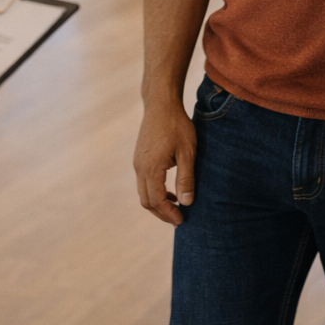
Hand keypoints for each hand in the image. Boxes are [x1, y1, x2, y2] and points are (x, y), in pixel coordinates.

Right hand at [134, 97, 195, 225]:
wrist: (161, 104)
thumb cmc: (177, 126)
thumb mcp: (187, 152)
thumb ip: (186, 178)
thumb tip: (187, 202)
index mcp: (152, 168)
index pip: (157, 201)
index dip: (169, 214)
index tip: (182, 220)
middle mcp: (140, 168)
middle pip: (147, 201)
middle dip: (162, 213)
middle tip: (179, 218)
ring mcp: (137, 162)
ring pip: (143, 193)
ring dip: (158, 203)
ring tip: (176, 205)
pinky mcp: (139, 157)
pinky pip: (143, 182)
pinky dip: (154, 192)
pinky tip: (169, 190)